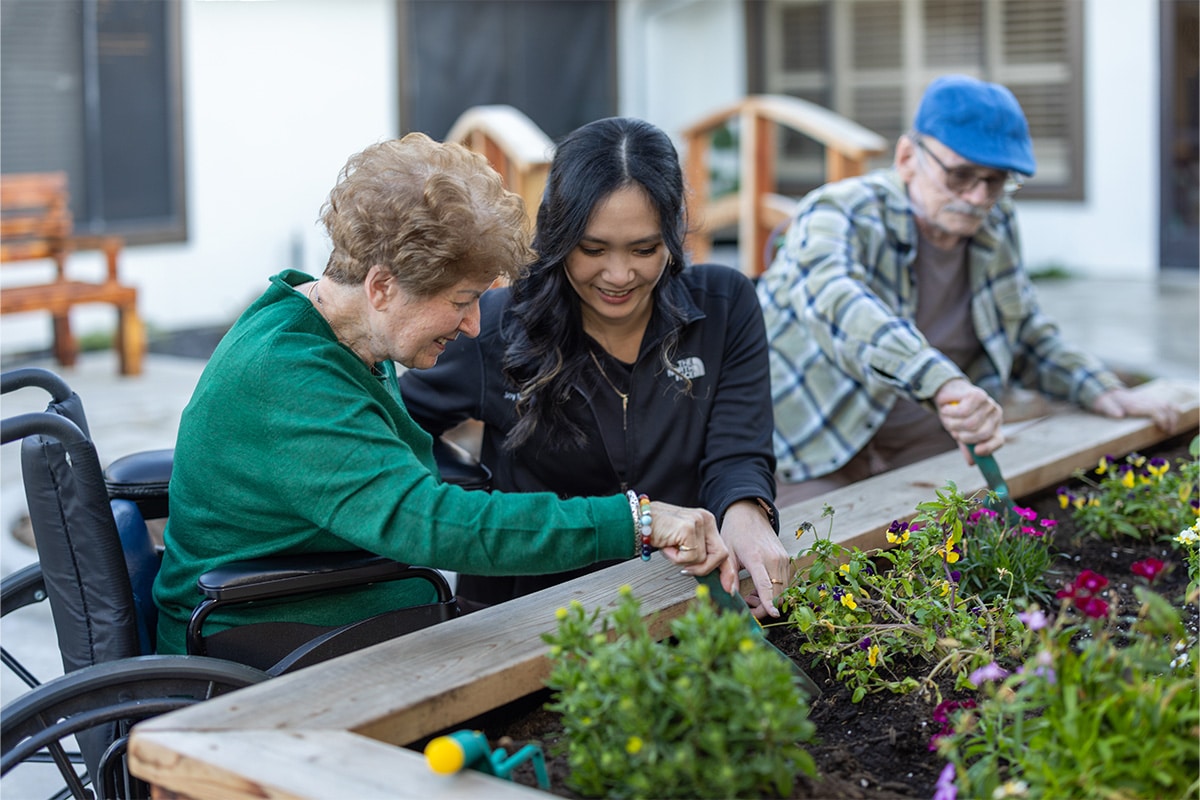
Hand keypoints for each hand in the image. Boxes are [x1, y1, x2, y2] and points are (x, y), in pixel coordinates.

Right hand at [648, 501, 737, 593]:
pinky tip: (666, 546)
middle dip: (706, 570)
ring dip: (683, 561)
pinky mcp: (689, 528)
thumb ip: (697, 552)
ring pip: (703, 559)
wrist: (635, 521)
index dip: (728, 571)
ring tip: (669, 549)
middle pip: (721, 555)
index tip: (729, 588)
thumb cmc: (655, 531)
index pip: (723, 549)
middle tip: (685, 570)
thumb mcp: (681, 541)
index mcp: (706, 521)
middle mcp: (706, 519)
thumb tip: (708, 574)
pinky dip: (676, 558)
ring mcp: (699, 522)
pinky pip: (690, 558)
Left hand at [720, 500, 789, 619]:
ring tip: (749, 595)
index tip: (772, 615)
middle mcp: (773, 558)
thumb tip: (731, 595)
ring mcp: (782, 559)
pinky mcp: (786, 559)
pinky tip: (758, 588)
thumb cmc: (735, 532)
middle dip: (765, 607)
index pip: (765, 585)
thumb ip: (729, 574)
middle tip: (747, 606)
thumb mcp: (727, 552)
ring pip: (782, 590)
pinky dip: (774, 591)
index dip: (768, 602)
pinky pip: (784, 582)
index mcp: (756, 557)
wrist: (750, 513)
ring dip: (769, 600)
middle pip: (777, 593)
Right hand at [935, 378, 1004, 456]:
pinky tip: (946, 409)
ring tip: (946, 418)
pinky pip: (963, 411)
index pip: (998, 440)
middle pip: (982, 433)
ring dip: (953, 423)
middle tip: (952, 430)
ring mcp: (989, 404)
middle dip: (962, 435)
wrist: (948, 392)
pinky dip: (950, 413)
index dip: (989, 448)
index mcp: (994, 427)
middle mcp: (995, 415)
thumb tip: (972, 463)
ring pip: (971, 423)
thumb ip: (967, 445)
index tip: (977, 451)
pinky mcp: (978, 395)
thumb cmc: (956, 414)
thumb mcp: (961, 432)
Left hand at [1091, 388, 1179, 432]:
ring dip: (1174, 416)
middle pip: (1165, 407)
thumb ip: (1111, 410)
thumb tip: (1119, 415)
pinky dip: (1173, 411)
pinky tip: (1172, 420)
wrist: (1109, 394)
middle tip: (1169, 432)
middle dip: (1171, 420)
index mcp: (1135, 404)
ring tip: (1171, 428)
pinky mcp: (1151, 401)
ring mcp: (1149, 399)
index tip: (1163, 429)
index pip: (1155, 409)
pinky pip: (1167, 404)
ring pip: (1168, 404)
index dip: (1162, 419)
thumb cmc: (1107, 403)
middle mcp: (1145, 400)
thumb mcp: (1105, 406)